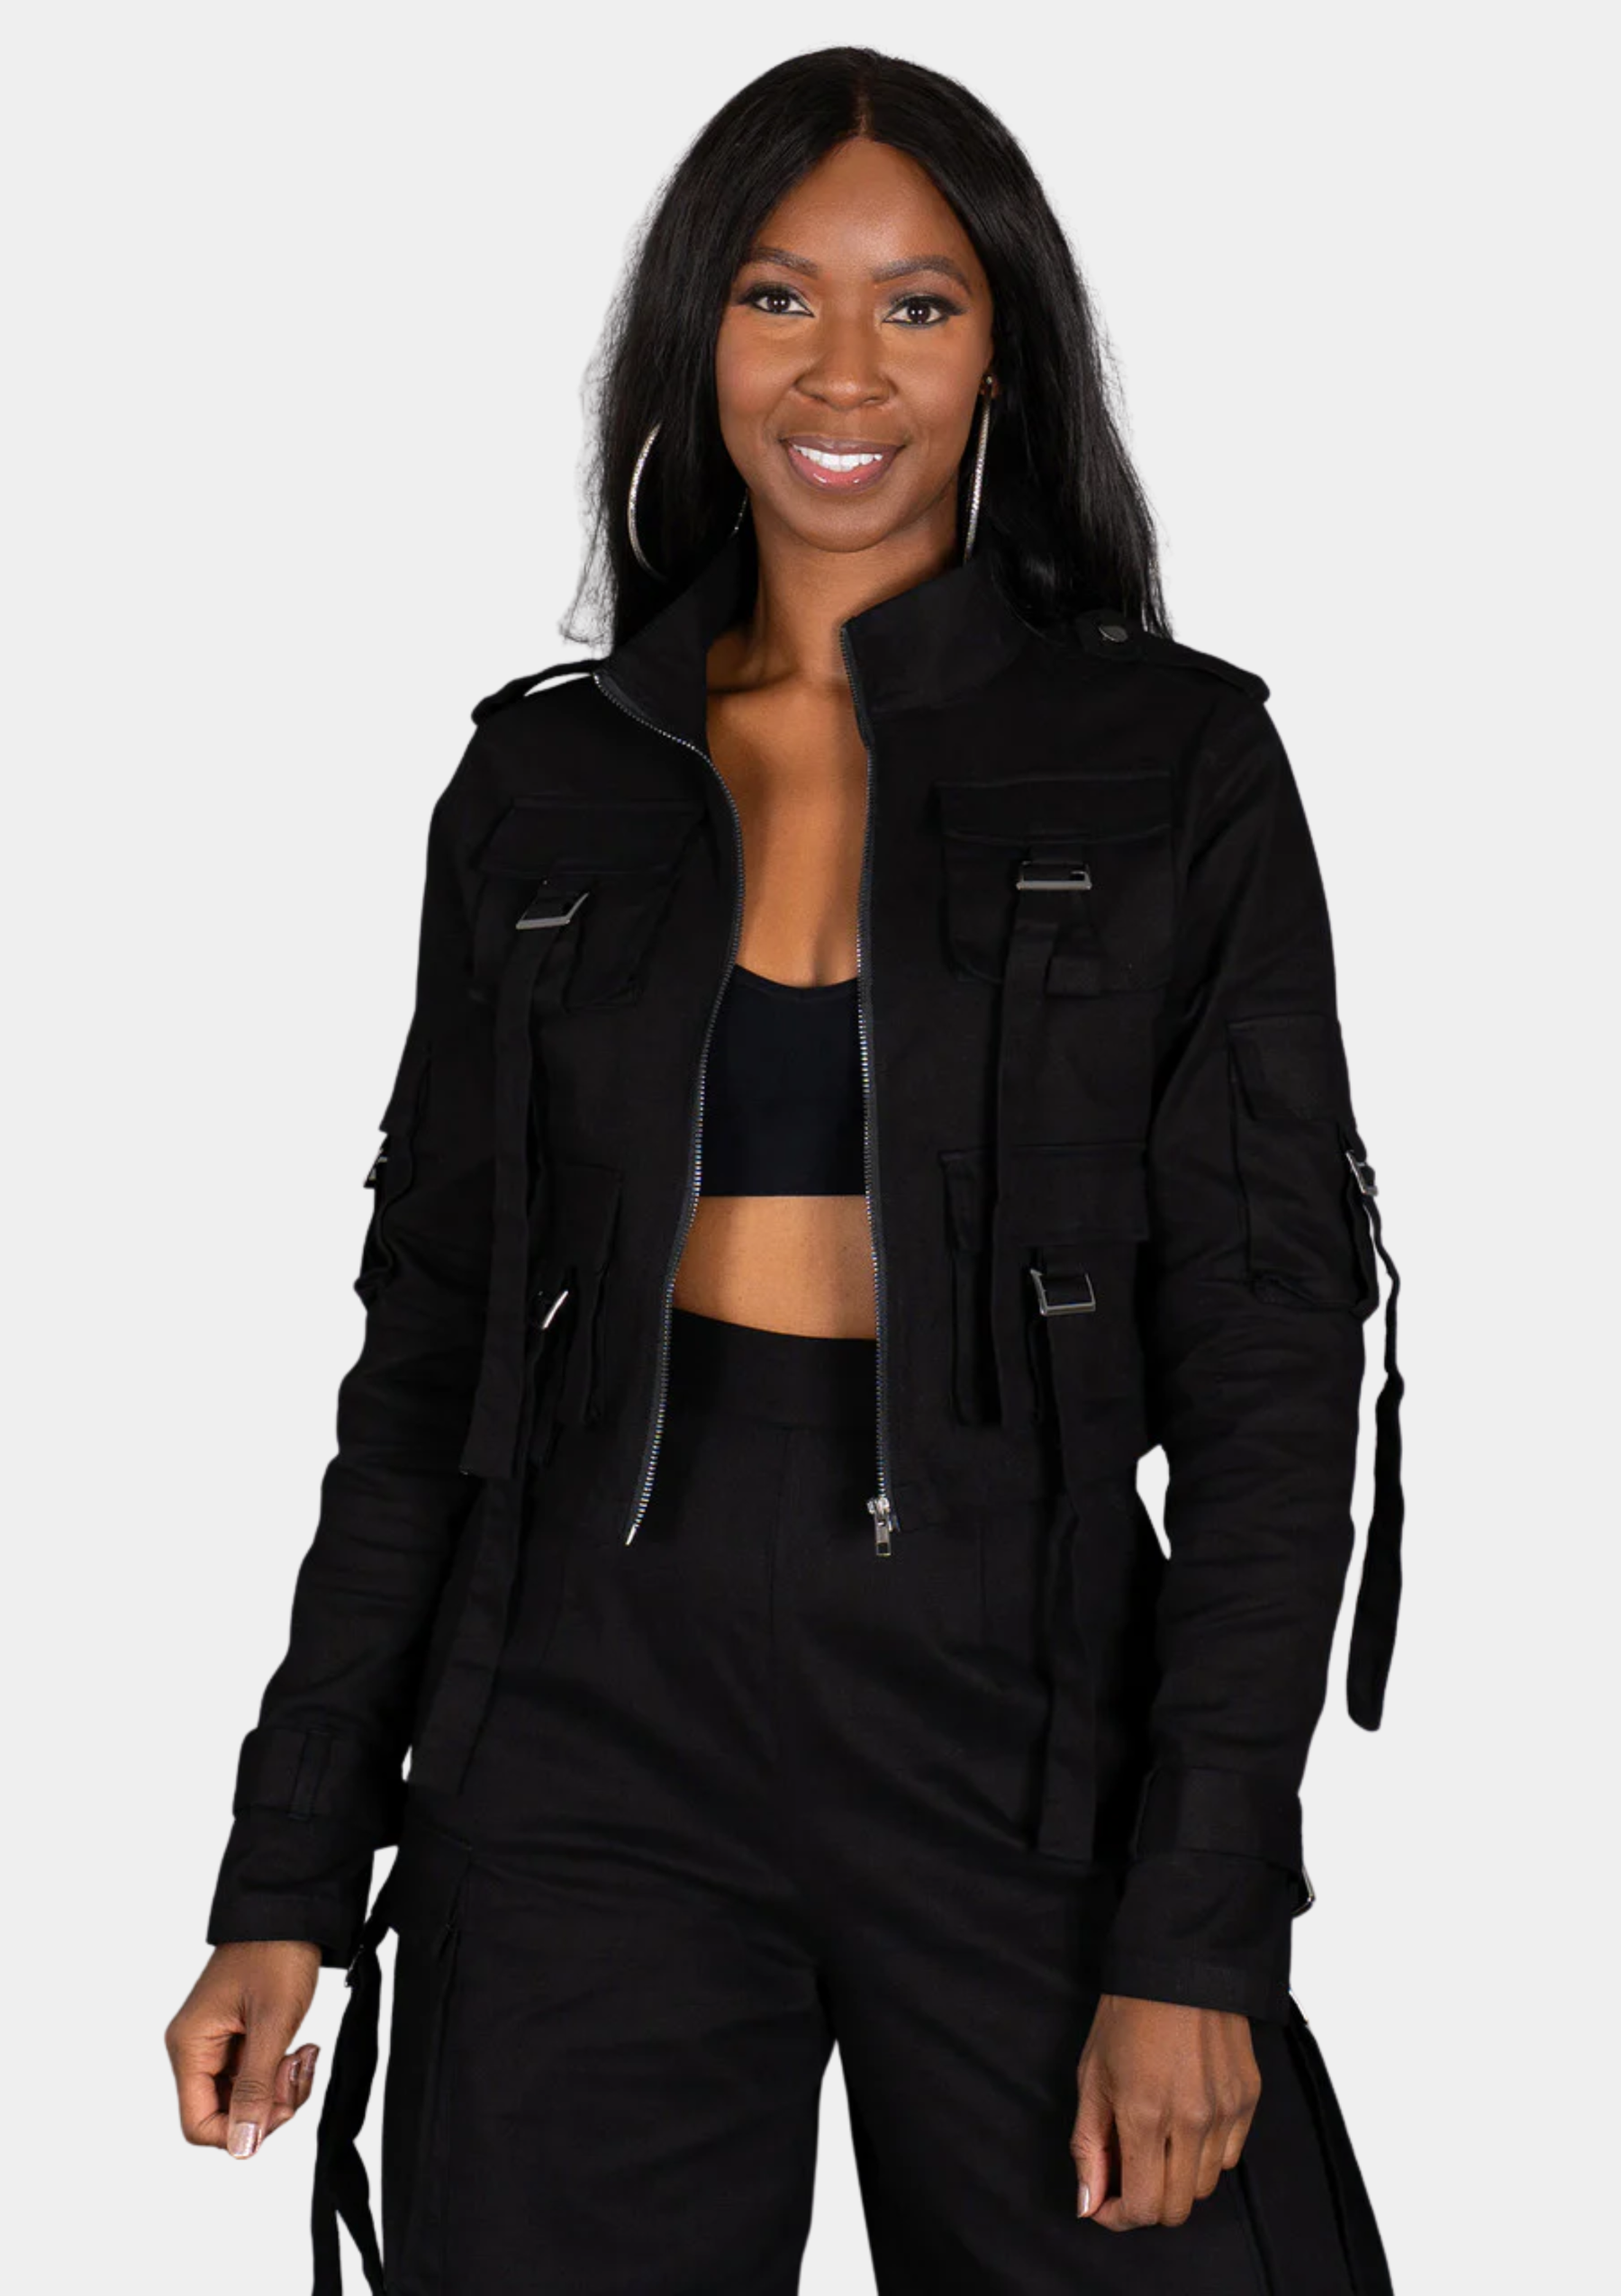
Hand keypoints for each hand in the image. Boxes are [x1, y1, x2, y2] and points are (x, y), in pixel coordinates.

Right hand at [165, 1941, 323, 2158]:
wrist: (290, 1912)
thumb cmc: (276, 1954)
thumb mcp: (272, 2024)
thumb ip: (256, 2088)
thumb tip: (243, 2147)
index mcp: (190, 2046)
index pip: (198, 2124)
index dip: (239, 2129)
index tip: (277, 2106)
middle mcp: (195, 2049)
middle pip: (222, 2114)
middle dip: (266, 2105)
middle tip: (296, 2071)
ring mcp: (216, 2044)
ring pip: (243, 2098)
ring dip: (278, 2089)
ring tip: (303, 2056)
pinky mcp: (237, 2038)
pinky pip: (254, 2077)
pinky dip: (280, 2073)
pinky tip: (300, 2050)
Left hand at [1070, 1992, 1260, 2229]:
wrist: (1178, 1963)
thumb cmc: (1127, 2013)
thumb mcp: (1091, 2075)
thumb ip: (1089, 2145)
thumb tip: (1089, 2202)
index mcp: (1144, 2114)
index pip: (1144, 2207)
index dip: (1119, 2216)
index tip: (1105, 2202)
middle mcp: (1192, 2120)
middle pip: (1177, 2208)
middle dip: (1146, 2202)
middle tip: (1128, 2171)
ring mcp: (1226, 2110)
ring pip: (1204, 2186)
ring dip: (1176, 2178)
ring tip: (1156, 2140)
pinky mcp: (1248, 2097)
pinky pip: (1230, 2155)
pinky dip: (1206, 2153)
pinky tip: (1186, 2121)